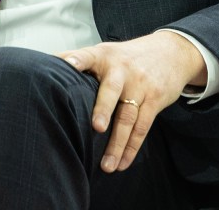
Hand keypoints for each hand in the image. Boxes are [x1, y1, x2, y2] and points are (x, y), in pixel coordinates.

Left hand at [56, 31, 206, 172]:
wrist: (171, 52)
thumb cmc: (127, 57)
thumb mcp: (105, 51)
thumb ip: (79, 57)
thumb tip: (47, 61)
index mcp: (104, 56)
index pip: (88, 56)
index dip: (77, 60)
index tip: (68, 65)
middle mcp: (122, 70)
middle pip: (112, 90)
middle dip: (104, 109)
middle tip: (96, 127)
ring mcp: (140, 86)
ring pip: (128, 117)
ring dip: (117, 143)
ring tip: (106, 166)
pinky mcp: (155, 100)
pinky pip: (143, 127)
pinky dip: (132, 147)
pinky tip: (122, 163)